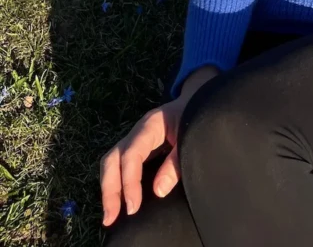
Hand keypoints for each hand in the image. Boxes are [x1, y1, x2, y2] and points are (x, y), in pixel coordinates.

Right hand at [100, 98, 185, 225]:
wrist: (198, 100)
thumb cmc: (195, 116)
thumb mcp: (190, 135)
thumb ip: (176, 162)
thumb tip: (158, 191)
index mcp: (150, 126)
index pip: (131, 155)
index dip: (129, 182)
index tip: (133, 208)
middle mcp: (137, 133)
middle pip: (112, 159)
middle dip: (109, 189)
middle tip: (111, 218)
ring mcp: (135, 139)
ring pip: (111, 162)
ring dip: (109, 189)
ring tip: (110, 216)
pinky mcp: (137, 147)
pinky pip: (119, 165)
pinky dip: (116, 183)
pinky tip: (118, 202)